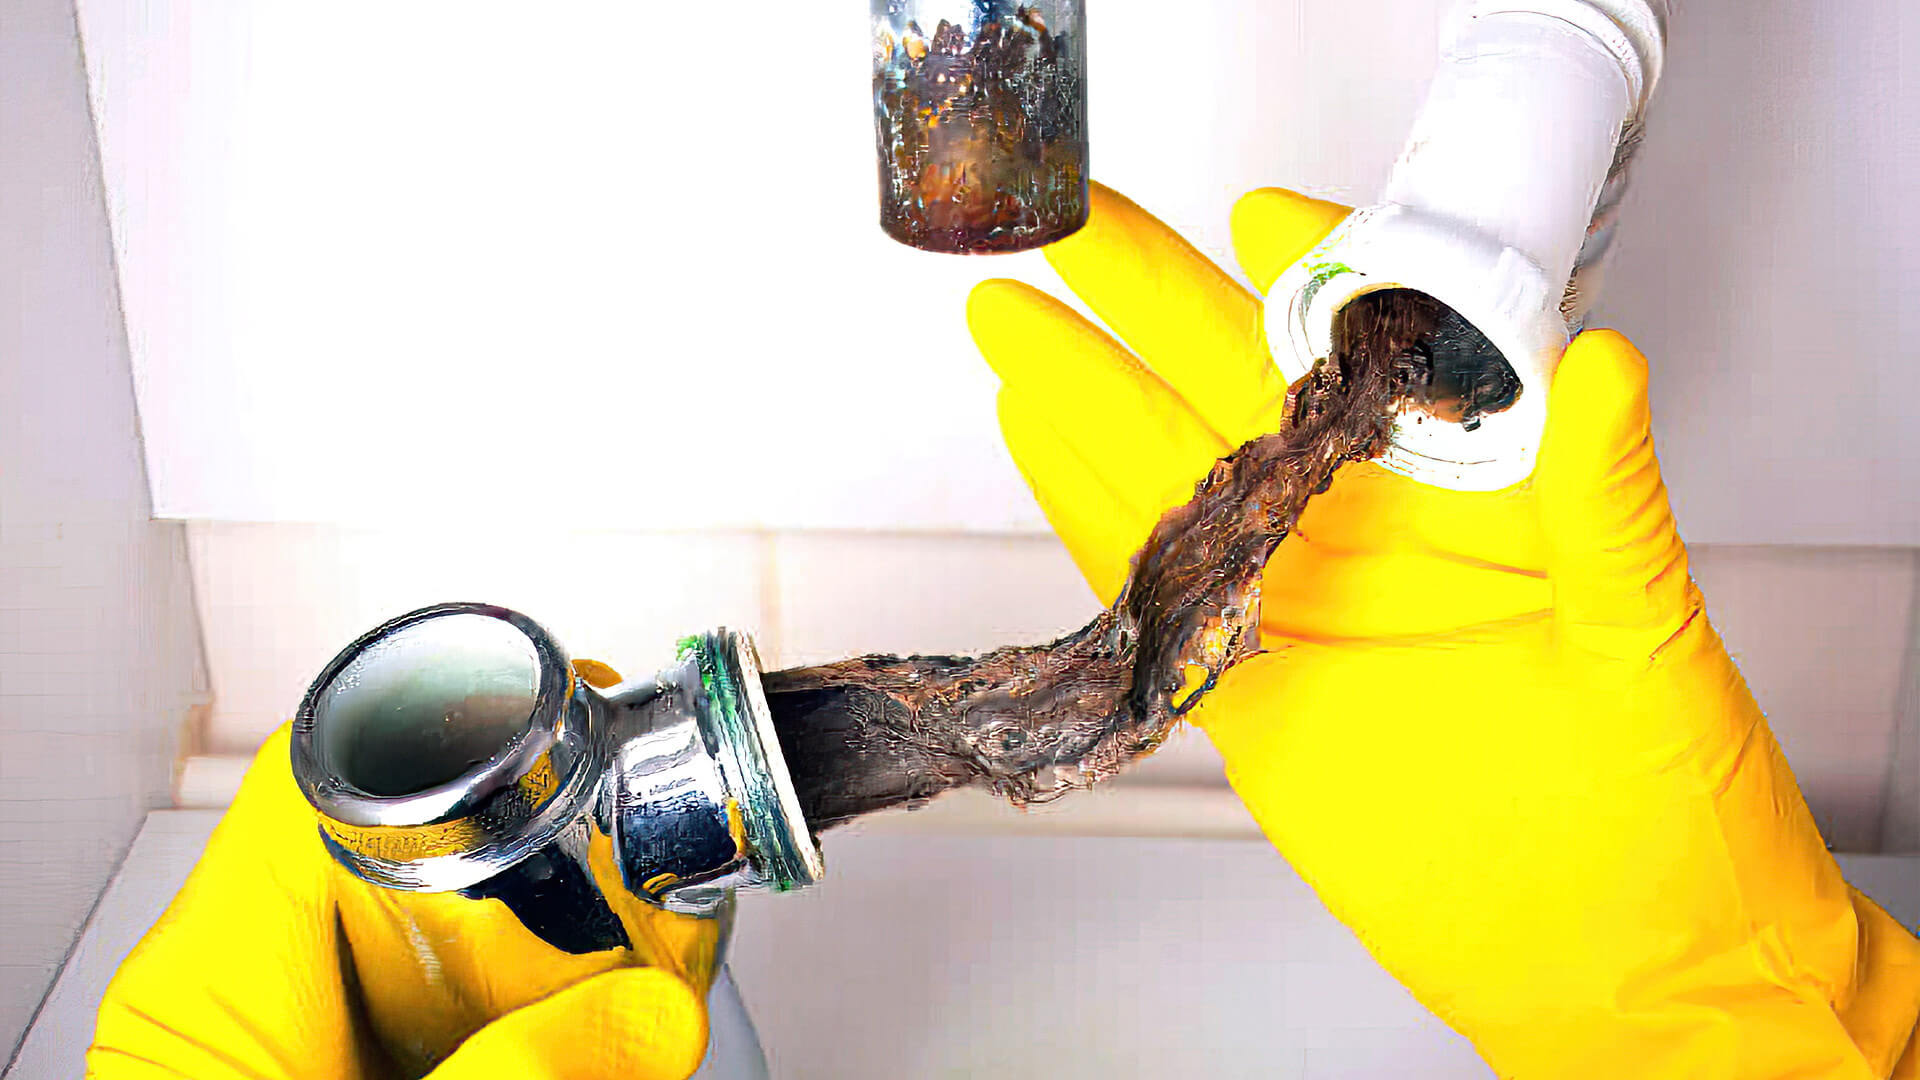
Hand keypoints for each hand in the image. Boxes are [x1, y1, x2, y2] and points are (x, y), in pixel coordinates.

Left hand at [88, 662, 717, 1079]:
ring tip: (648, 972)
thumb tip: (651, 1011)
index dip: (448, 728)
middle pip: (410, 857)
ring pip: (456, 948)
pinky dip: (545, 1027)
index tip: (570, 724)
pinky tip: (604, 1044)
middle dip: (542, 860)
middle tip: (645, 874)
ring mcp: (313, 1053)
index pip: (322, 785)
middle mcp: (258, 998)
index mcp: (216, 980)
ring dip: (559, 953)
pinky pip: (472, 1026)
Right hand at [970, 182, 1919, 1076]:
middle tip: (1072, 234)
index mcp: (1479, 493)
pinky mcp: (1251, 688)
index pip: (1383, 347)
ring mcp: (1308, 604)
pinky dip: (1087, 513)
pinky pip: (1156, 585)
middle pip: (1244, 392)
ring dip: (1088, 395)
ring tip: (1017, 323)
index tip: (1255, 214)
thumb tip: (1607, 366)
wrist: (1604, 956)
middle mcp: (1381, 531)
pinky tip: (1037, 441)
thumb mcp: (1642, 632)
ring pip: (1175, 476)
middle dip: (1151, 304)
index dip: (1314, 272)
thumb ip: (1605, 500)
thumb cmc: (1666, 802)